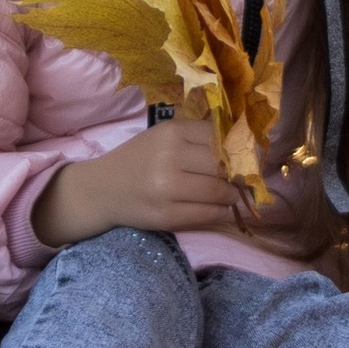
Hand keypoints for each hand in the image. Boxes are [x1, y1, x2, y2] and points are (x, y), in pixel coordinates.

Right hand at [33, 116, 239, 246]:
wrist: (102, 190)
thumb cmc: (138, 160)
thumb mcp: (163, 137)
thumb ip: (197, 138)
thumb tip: (243, 149)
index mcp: (171, 132)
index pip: (220, 138)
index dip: (238, 149)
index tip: (246, 157)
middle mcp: (169, 157)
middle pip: (223, 165)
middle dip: (239, 175)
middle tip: (246, 179)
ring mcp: (167, 189)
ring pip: (219, 192)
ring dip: (233, 196)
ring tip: (235, 195)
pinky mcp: (166, 215)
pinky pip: (208, 215)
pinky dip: (222, 213)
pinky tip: (222, 209)